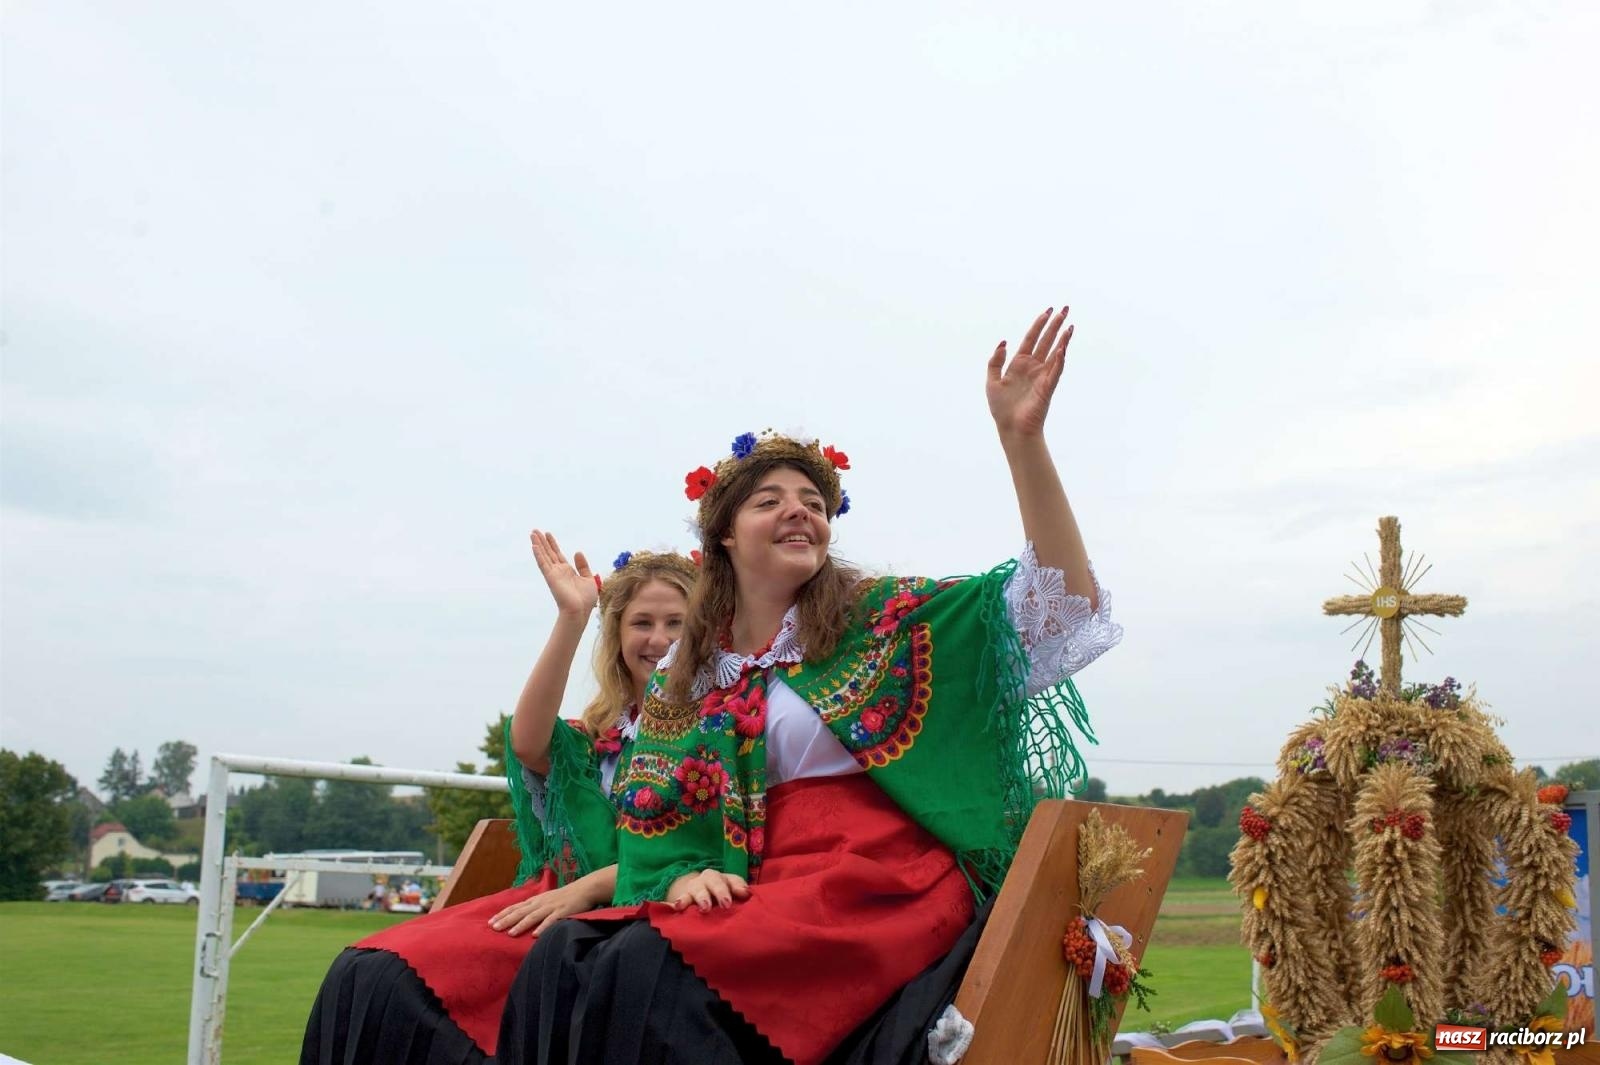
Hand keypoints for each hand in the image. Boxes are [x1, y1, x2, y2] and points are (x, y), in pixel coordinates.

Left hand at [488, 879, 599, 936]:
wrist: (584, 889)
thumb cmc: (564, 896)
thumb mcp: (546, 899)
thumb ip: (534, 906)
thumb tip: (520, 916)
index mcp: (536, 900)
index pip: (516, 907)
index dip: (503, 914)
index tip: (490, 922)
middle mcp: (541, 903)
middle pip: (521, 912)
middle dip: (506, 920)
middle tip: (494, 928)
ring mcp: (551, 907)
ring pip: (533, 916)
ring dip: (521, 925)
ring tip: (510, 933)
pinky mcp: (562, 912)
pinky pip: (551, 920)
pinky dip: (542, 927)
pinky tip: (535, 935)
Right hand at [530, 530, 597, 617]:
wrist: (580, 611)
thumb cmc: (586, 600)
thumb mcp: (589, 579)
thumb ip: (583, 566)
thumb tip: (577, 552)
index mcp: (567, 571)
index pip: (558, 554)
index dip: (553, 544)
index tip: (548, 534)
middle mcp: (559, 571)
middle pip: (548, 552)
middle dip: (542, 541)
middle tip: (535, 530)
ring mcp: (554, 574)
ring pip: (544, 556)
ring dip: (538, 544)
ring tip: (532, 533)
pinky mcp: (551, 578)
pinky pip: (543, 564)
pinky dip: (538, 555)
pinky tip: (534, 546)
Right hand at [666, 869, 749, 912]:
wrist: (698, 894)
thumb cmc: (720, 896)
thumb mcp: (731, 892)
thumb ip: (739, 891)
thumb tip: (746, 893)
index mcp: (724, 878)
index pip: (732, 879)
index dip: (737, 886)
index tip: (743, 894)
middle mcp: (708, 879)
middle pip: (714, 881)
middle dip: (720, 891)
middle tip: (726, 904)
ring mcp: (695, 887)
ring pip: (698, 889)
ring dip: (702, 897)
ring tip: (704, 908)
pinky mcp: (684, 897)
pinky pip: (681, 899)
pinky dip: (679, 902)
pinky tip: (676, 907)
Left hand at [987, 306, 1072, 439]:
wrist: (1011, 429)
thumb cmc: (1002, 409)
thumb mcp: (992, 381)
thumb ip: (995, 361)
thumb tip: (1004, 342)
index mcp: (1020, 364)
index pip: (1032, 339)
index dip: (1039, 324)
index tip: (1048, 311)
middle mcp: (1033, 367)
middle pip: (1046, 341)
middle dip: (1055, 325)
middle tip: (1065, 310)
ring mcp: (1042, 376)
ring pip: (1055, 353)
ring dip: (1063, 340)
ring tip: (1070, 326)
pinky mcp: (1047, 388)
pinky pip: (1055, 371)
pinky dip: (1059, 360)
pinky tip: (1062, 348)